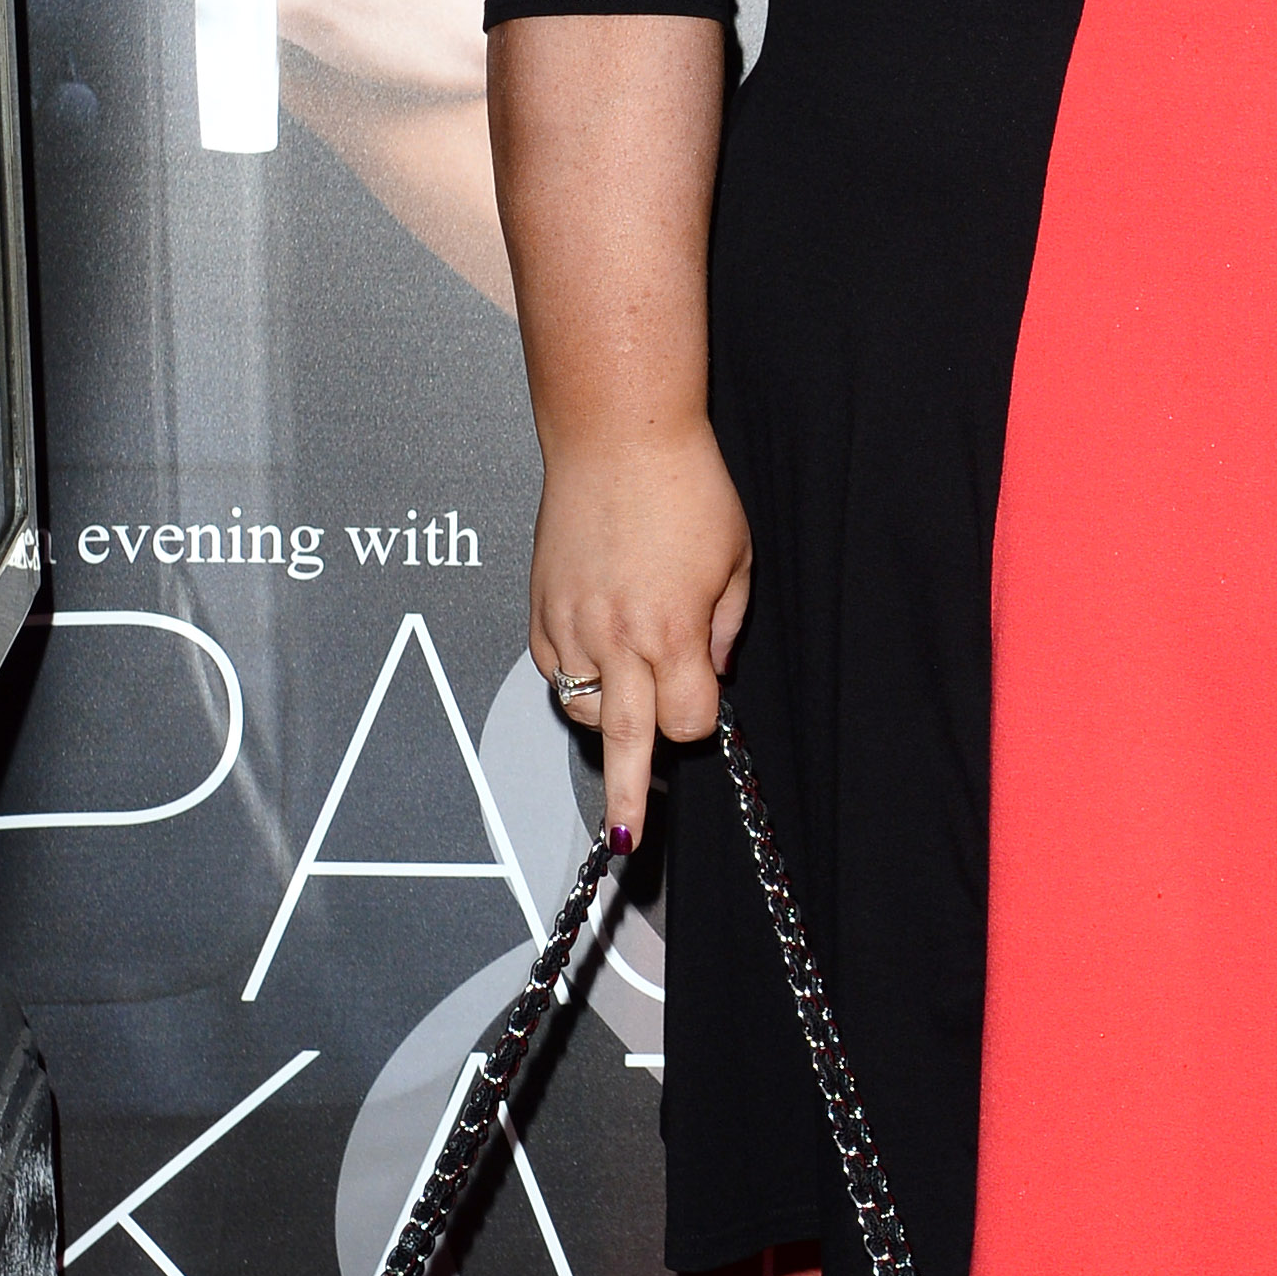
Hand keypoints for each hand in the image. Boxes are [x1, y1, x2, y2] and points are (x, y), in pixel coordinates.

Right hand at [528, 429, 752, 848]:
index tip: (705, 705)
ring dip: (609, 712)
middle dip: (625, 797)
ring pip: (583, 708)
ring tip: (629, 681)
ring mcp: (570, 625)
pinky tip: (597, 648)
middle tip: (624, 839)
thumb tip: (713, 674)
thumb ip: (727, 628)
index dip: (701, 721)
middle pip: (622, 742)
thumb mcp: (736, 560)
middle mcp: (615, 637)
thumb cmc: (686, 489)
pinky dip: (576, 676)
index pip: (686, 722)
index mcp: (670, 631)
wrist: (616, 437)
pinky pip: (554, 671)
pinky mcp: (540, 609)